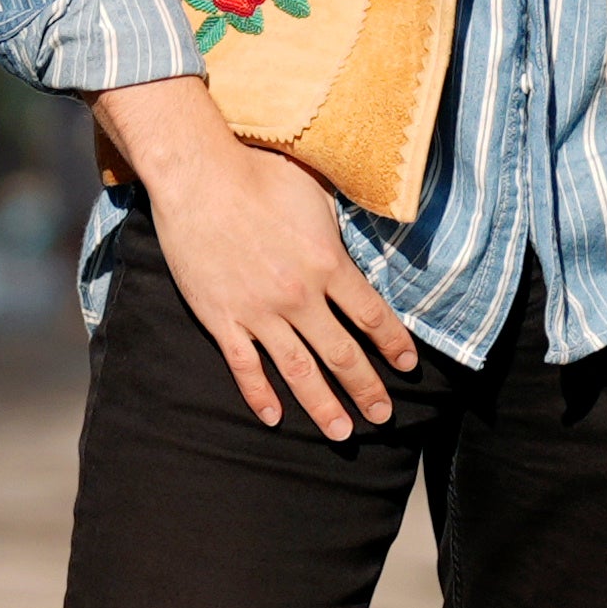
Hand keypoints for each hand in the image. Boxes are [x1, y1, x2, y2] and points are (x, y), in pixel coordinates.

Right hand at [99, 75, 417, 432]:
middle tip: (383, 416)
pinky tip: (274, 417)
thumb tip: (357, 240)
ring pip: (299, 371)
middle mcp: (299, 296)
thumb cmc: (259, 174)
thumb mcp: (317, 193)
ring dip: (323, 405)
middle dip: (367, 389)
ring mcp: (259, 311)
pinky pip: (245, 366)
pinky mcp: (222, 318)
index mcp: (328, 263)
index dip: (393, 343)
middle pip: (342, 354)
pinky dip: (260, 394)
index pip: (372, 315)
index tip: (407, 365)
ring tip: (342, 433)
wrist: (199, 177)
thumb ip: (338, 227)